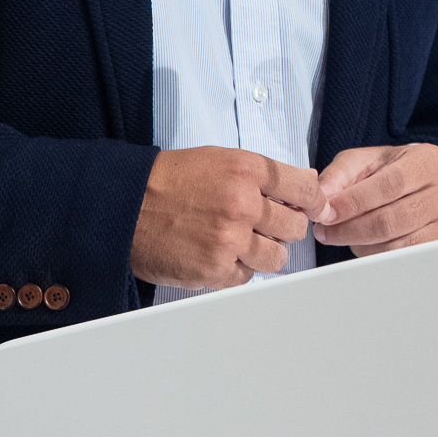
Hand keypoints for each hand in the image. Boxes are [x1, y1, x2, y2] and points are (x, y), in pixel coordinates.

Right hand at [130, 146, 323, 289]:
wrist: (125, 205)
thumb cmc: (171, 180)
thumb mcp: (221, 160)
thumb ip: (263, 175)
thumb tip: (304, 186)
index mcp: (248, 170)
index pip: (307, 189)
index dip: (313, 201)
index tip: (312, 207)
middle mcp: (244, 204)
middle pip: (296, 227)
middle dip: (285, 227)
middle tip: (265, 225)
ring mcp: (230, 240)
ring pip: (277, 257)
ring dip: (263, 252)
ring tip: (240, 241)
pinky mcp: (215, 269)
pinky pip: (247, 276)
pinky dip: (237, 268)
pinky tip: (219, 253)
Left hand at [313, 144, 437, 256]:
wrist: (428, 186)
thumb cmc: (395, 172)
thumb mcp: (367, 161)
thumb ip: (340, 173)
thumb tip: (322, 196)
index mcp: (428, 162)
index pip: (390, 185)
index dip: (354, 203)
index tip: (327, 214)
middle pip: (391, 220)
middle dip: (350, 229)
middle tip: (325, 231)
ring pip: (396, 246)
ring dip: (360, 246)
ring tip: (344, 236)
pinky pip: (403, 261)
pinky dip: (376, 257)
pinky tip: (364, 245)